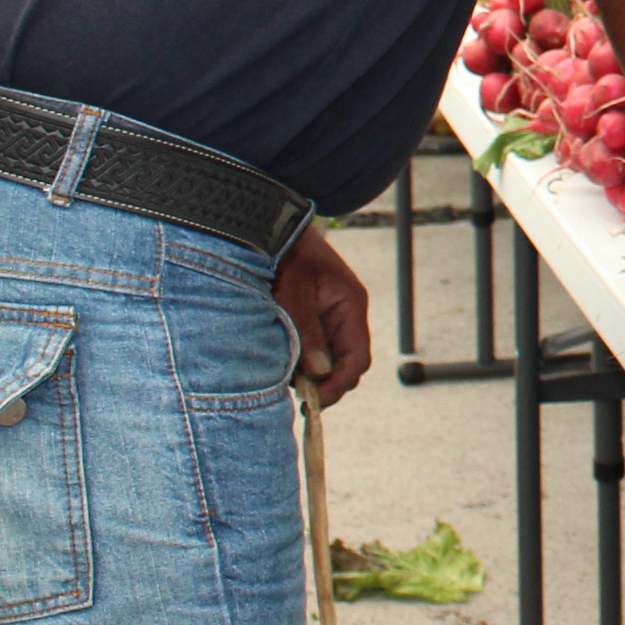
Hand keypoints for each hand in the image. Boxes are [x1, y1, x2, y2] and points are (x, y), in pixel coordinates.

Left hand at [274, 223, 374, 405]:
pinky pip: (310, 348)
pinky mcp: (309, 318)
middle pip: (345, 363)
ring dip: (308, 373)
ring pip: (326, 359)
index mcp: (350, 305)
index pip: (357, 358)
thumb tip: (318, 372)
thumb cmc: (285, 250)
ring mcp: (327, 317)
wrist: (268, 223)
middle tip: (296, 397)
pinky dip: (298, 360)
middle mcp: (343, 314)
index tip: (313, 401)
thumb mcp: (294, 289)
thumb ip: (306, 329)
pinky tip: (279, 362)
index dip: (339, 384)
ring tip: (282, 377)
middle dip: (324, 383)